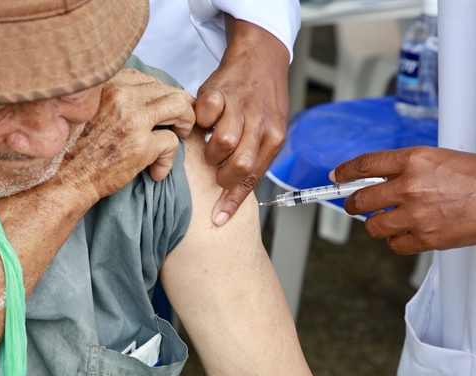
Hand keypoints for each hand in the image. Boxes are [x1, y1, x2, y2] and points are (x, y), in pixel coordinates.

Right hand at [59, 68, 195, 202]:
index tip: (161, 107)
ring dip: (186, 121)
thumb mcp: (86, 111)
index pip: (145, 79)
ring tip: (181, 135)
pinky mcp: (142, 146)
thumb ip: (109, 100)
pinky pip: (172, 142)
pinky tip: (157, 170)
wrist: (62, 180)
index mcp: (105, 85)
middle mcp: (121, 96)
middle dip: (180, 105)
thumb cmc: (73, 150)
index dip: (159, 93)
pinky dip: (170, 159)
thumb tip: (140, 98)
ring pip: (179, 107)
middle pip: (167, 89)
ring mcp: (133, 120)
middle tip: (181, 121)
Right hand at [196, 16, 289, 225]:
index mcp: (274, 137)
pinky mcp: (220, 90)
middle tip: (217, 169)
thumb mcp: (270, 128)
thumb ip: (256, 155)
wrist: (261, 57)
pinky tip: (204, 121)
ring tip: (210, 145)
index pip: (254, 176)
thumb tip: (235, 191)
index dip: (233, 201)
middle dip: (223, 176)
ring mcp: (240, 106)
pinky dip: (201, 122)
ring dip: (211, 152)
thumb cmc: (264, 99)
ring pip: (223, 144)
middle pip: (240, 165)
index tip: (218, 219)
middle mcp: (261, 123)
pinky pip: (206, 114)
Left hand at [331, 146, 475, 253]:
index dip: (345, 171)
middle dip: (352, 203)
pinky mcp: (425, 238)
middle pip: (360, 199)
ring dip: (375, 223)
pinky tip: (404, 233)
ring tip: (386, 219)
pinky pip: (394, 245)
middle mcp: (410, 186)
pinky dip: (395, 241)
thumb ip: (406, 167)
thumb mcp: (438, 158)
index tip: (337, 176)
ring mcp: (416, 214)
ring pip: (373, 225)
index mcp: (413, 160)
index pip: (365, 164)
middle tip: (354, 204)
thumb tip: (380, 176)